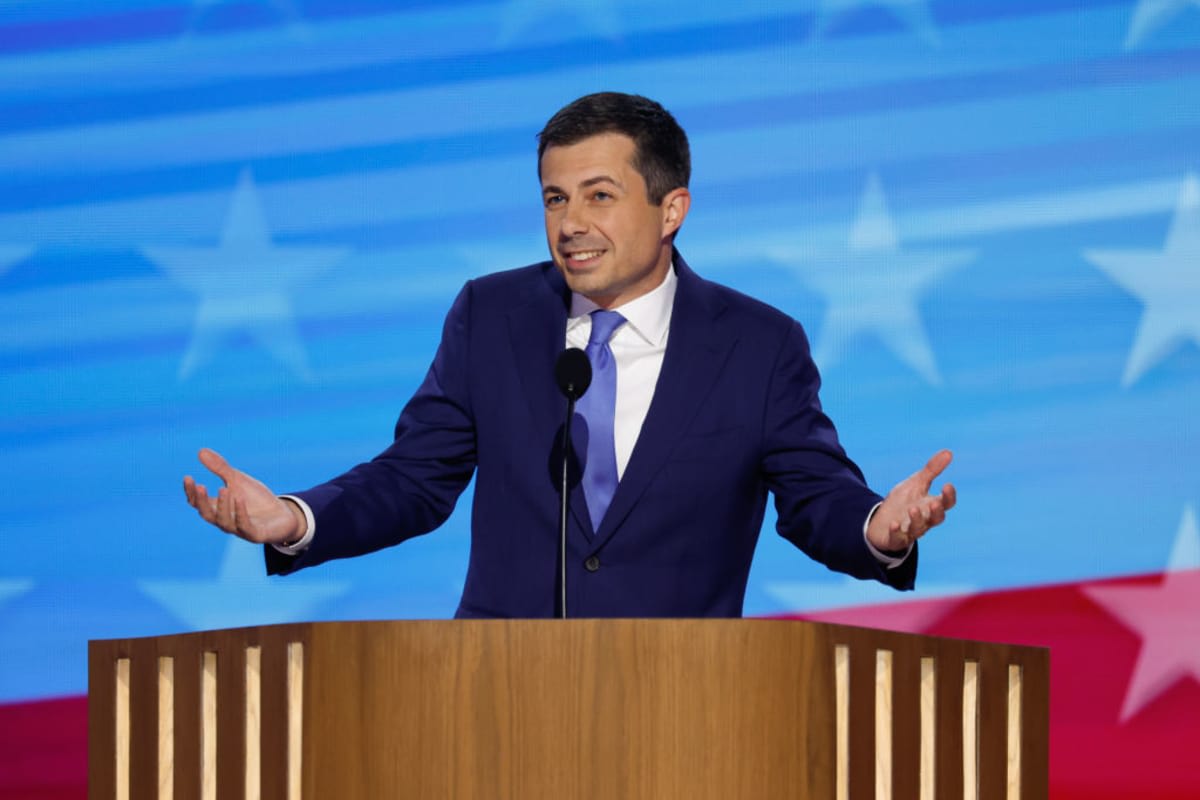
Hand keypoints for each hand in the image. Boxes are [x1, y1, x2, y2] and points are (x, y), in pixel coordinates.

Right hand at [182, 448, 304, 544]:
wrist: (283, 515)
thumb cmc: (256, 499)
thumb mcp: (238, 480)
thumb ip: (220, 468)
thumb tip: (200, 451)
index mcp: (217, 509)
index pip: (197, 503)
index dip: (191, 492)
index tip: (188, 477)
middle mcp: (225, 521)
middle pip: (207, 514)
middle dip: (202, 501)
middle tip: (200, 486)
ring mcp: (239, 530)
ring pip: (224, 522)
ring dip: (222, 506)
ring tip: (223, 489)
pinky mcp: (255, 535)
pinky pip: (245, 526)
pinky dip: (241, 513)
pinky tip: (240, 499)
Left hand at [866, 449, 956, 552]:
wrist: (882, 522)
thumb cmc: (903, 502)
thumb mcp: (916, 483)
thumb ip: (931, 470)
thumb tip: (949, 452)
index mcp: (931, 506)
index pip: (946, 503)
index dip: (949, 496)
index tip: (947, 485)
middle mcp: (924, 520)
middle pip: (936, 519)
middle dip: (936, 512)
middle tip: (934, 504)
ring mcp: (910, 531)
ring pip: (918, 529)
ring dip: (916, 520)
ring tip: (912, 509)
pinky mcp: (895, 539)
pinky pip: (897, 538)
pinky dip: (896, 532)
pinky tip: (894, 524)